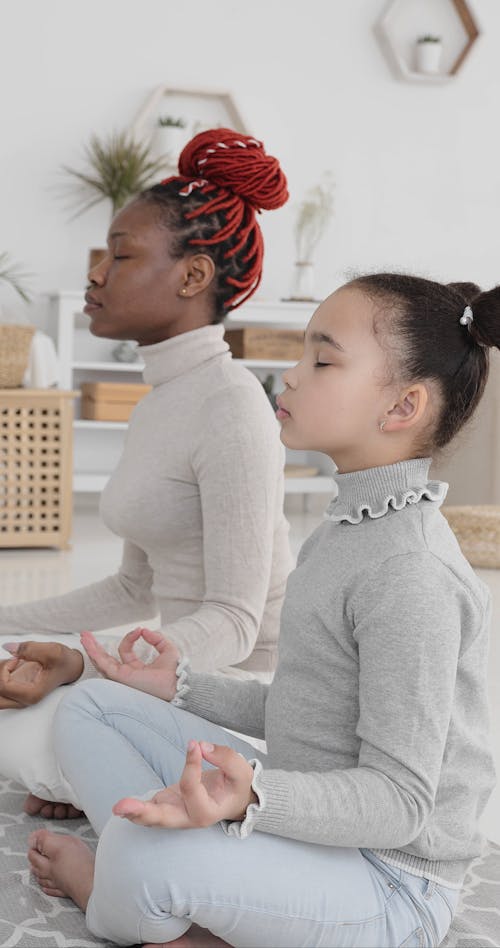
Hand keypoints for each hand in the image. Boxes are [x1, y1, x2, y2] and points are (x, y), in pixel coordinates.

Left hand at [0, 642, 83, 709]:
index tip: (17, 658)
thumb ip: (29, 648)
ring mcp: (18, 698)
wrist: (70, 666)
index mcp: (31, 694)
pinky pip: (0, 688)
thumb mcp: (51, 651)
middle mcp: (23, 700)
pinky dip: (1, 674)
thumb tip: (8, 647)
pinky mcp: (16, 692)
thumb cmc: (64, 661)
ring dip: (0, 676)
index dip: (5, 669)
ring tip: (11, 663)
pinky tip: (11, 664)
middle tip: (9, 664)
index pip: (3, 686)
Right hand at [80, 627, 179, 701]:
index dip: (130, 637)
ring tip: (83, 637)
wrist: (177, 684)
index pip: (125, 651)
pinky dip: (96, 654)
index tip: (140, 630)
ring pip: (101, 663)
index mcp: (136, 668)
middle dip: (96, 647)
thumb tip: (144, 630)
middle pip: (106, 659)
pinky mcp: (121, 678)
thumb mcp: (166, 649)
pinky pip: (104, 665)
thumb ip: (156, 638)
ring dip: (92, 649)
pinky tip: (90, 645)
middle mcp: (126, 674)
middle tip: (86, 635)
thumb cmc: (174, 672)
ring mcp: (122, 677)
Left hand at [113, 740, 256, 828]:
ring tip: (118, 808)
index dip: (191, 764)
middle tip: (122, 807)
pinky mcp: (166, 806)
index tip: (195, 744)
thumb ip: (225, 757)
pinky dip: (135, 809)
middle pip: (163, 818)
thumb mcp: (242, 771)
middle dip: (143, 812)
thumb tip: (200, 746)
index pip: (191, 787)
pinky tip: (122, 806)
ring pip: (151, 818)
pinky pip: (148, 811)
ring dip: (134, 812)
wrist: (232, 798)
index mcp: (208, 812)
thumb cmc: (236, 785)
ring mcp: (174, 814)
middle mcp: (188, 818)